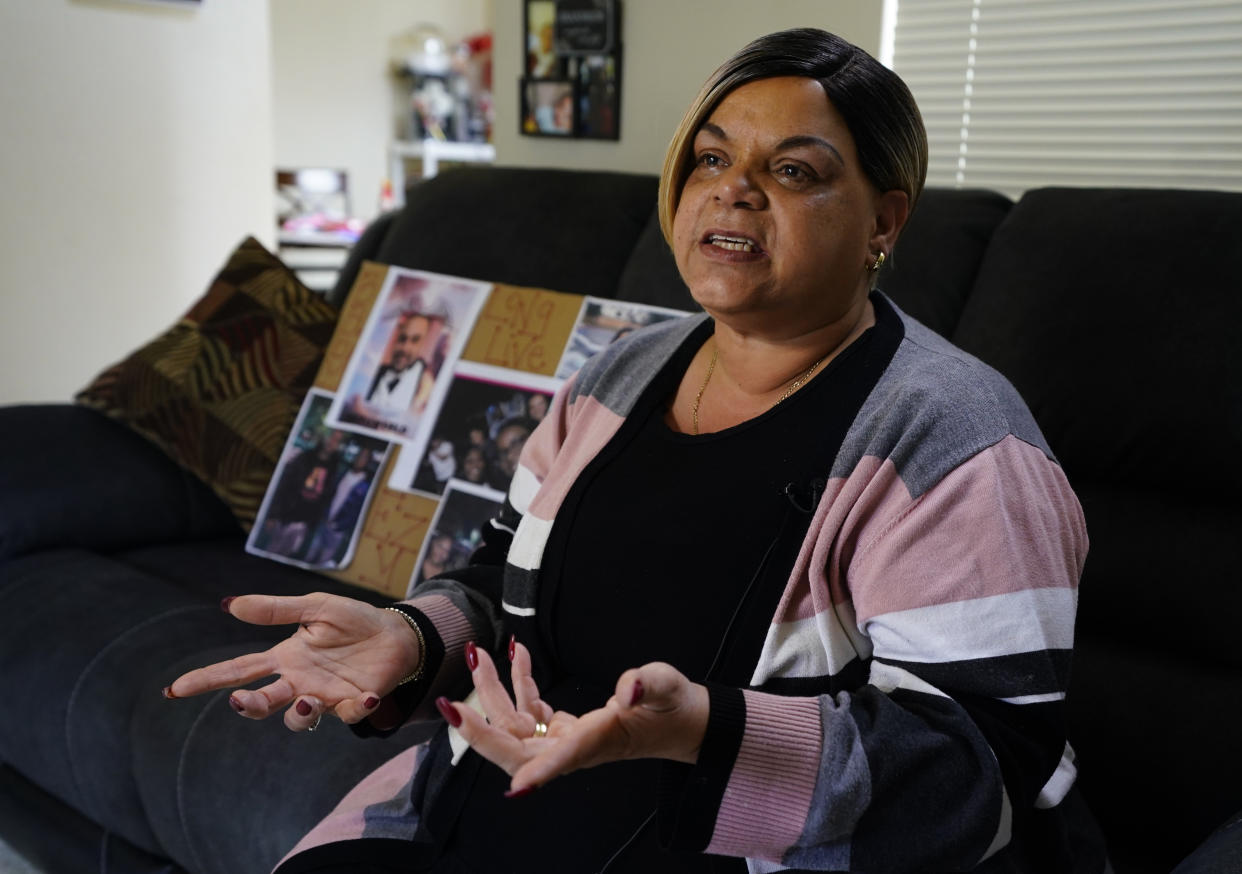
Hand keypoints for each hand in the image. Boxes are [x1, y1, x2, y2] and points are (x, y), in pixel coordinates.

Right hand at [164, 593, 420, 731]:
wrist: (397, 633)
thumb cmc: (354, 621)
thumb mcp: (316, 607)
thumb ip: (276, 609)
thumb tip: (229, 604)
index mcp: (285, 658)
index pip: (238, 670)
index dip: (207, 680)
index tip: (175, 689)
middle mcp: (299, 683)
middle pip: (262, 703)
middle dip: (248, 706)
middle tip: (240, 699)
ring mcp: (325, 696)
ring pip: (299, 720)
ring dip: (298, 716)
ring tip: (306, 702)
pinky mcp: (355, 703)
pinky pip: (349, 715)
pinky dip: (356, 708)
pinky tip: (366, 695)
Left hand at [442, 640, 709, 796]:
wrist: (680, 722)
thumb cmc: (674, 707)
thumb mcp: (666, 687)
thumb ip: (648, 684)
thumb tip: (629, 686)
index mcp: (596, 743)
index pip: (562, 760)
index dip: (538, 773)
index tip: (516, 785)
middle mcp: (572, 748)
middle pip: (515, 750)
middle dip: (480, 729)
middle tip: (450, 704)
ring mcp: (564, 739)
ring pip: (513, 725)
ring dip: (491, 692)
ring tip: (479, 654)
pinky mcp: (564, 727)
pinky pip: (529, 709)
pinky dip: (518, 682)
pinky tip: (518, 653)